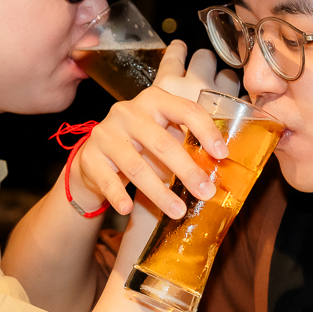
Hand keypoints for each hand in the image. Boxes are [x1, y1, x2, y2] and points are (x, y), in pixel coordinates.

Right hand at [75, 41, 233, 217]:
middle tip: (206, 193)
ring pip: (136, 166)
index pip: (185, 110)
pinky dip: (118, 196)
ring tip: (178, 211)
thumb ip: (186, 142)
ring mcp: (106, 133)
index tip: (222, 155)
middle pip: (162, 142)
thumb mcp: (163, 134)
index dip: (206, 131)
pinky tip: (127, 209)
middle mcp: (128, 112)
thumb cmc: (139, 145)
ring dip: (160, 192)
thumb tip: (221, 166)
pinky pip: (107, 179)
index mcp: (154, 100)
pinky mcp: (90, 156)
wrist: (95, 156)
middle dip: (187, 171)